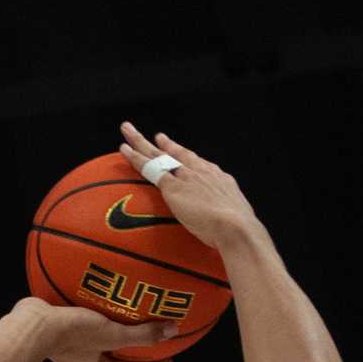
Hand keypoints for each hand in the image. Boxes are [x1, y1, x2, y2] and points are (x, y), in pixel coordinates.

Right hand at [18, 298, 175, 361]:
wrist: (32, 326)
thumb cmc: (71, 334)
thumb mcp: (111, 333)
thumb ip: (141, 334)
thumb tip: (172, 331)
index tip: (166, 360)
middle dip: (130, 354)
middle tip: (147, 343)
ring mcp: (69, 349)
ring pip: (97, 345)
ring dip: (111, 336)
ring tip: (123, 322)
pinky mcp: (58, 332)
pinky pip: (82, 327)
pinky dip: (94, 319)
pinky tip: (96, 304)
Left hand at [115, 123, 262, 250]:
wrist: (235, 227)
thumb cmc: (237, 231)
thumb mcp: (233, 216)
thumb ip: (222, 215)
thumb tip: (220, 224)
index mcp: (216, 178)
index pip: (195, 161)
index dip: (181, 153)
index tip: (169, 143)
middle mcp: (200, 171)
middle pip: (176, 153)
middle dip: (162, 143)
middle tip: (149, 133)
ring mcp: (186, 177)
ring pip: (158, 155)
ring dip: (141, 143)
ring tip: (127, 130)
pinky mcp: (173, 187)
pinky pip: (150, 169)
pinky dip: (136, 159)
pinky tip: (125, 151)